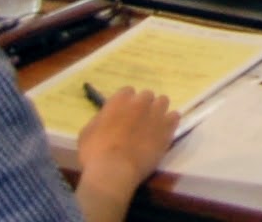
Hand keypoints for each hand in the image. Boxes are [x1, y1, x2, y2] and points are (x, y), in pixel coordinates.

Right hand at [75, 88, 179, 207]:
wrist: (114, 170)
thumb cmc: (94, 152)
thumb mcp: (87, 132)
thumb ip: (101, 119)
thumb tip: (107, 117)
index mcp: (119, 100)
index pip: (127, 91)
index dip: (126, 102)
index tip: (123, 113)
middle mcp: (140, 102)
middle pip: (146, 95)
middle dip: (143, 105)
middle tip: (138, 120)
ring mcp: (156, 114)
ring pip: (163, 102)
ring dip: (158, 110)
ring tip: (153, 124)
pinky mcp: (167, 129)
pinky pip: (174, 117)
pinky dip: (169, 122)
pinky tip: (164, 131)